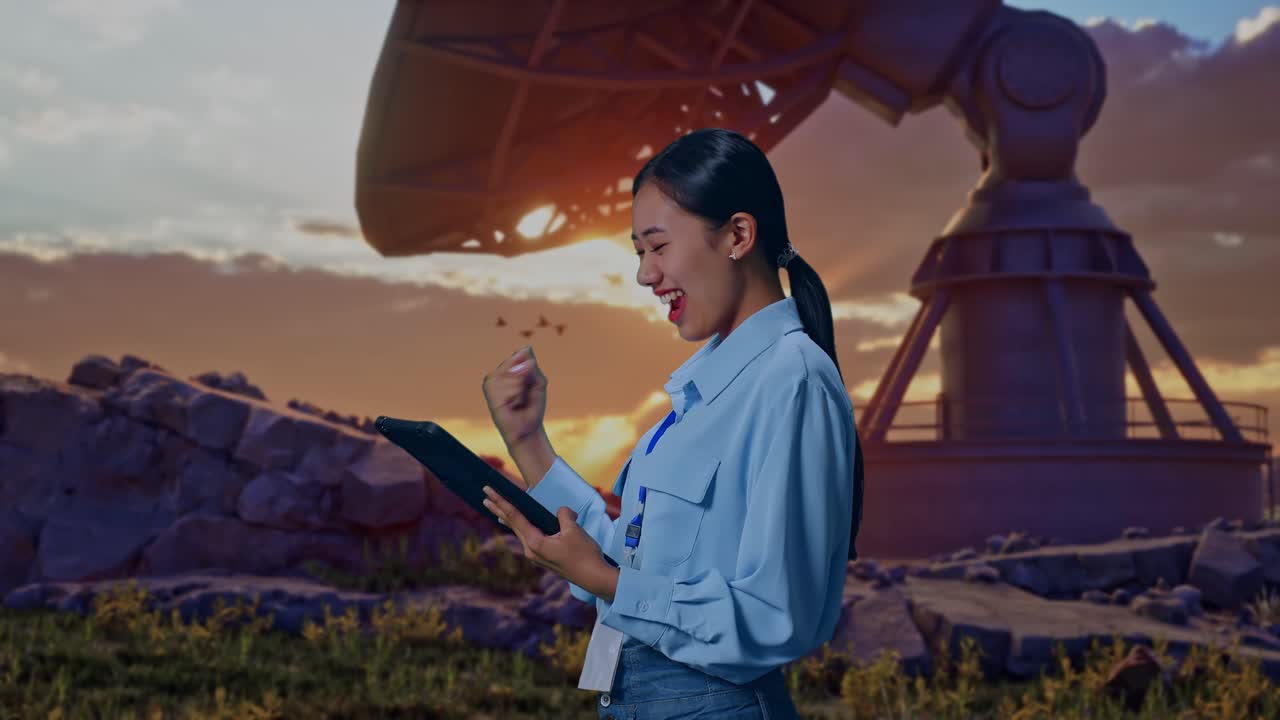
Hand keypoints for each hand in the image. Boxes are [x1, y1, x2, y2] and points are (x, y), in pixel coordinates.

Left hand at [480, 485, 609, 594]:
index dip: (501, 501)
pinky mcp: (543, 556)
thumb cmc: (584, 554)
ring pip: (518, 531)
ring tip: (494, 508)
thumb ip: (563, 515)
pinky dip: (519, 526)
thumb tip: (561, 511)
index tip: (488, 491)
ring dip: (507, 517)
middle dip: (498, 507)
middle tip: (485, 494)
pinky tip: (516, 524)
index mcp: (535, 542)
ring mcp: (536, 555)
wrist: (593, 577)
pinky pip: (527, 536)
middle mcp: (531, 550)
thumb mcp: (574, 530)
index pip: (515, 517)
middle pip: (512, 524)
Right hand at [482, 346, 547, 448]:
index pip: (520, 355)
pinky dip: (515, 398)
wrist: (528, 428)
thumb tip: (525, 351)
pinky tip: (513, 406)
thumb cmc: (533, 405)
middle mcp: (496, 373)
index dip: (530, 369)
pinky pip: (507, 389)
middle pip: (516, 364)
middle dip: (526, 380)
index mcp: (507, 367)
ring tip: (518, 401)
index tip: (531, 383)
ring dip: (520, 391)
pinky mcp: (489, 396)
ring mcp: (491, 384)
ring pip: (511, 376)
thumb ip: (531, 366)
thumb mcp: (538, 382)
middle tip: (524, 394)